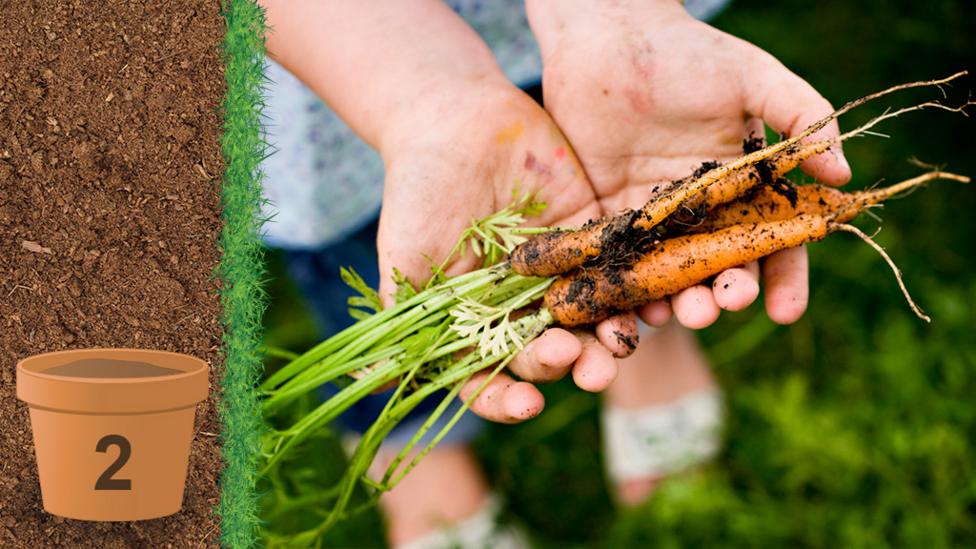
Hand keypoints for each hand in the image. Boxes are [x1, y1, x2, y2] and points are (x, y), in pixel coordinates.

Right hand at [263, 0, 638, 422]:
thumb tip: (381, 382)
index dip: (508, 397)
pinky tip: (655, 301)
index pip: (493, 375)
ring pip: (593, 317)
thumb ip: (409, 320)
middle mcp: (522, 305)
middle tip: (585, 367)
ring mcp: (561, 271)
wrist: (454, 118)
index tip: (526, 404)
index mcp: (478, 321)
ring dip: (610, 337)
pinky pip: (621, 266)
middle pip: (551, 351)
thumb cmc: (417, 190)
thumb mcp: (404, 259)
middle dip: (569, 365)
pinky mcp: (593, 232)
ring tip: (623, 343)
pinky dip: (639, 286)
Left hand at [528, 0, 851, 327]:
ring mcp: (654, 217)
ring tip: (685, 315)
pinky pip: (620, 262)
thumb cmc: (688, 54)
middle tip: (727, 305)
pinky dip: (629, 288)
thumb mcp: (753, 77)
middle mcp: (701, 211)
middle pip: (721, 266)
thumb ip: (801, 116)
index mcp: (743, 186)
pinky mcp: (607, 214)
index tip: (786, 312)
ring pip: (671, 273)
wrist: (610, 38)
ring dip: (680, 301)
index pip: (772, 242)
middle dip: (728, 293)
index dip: (783, 279)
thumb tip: (844, 173)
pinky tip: (635, 308)